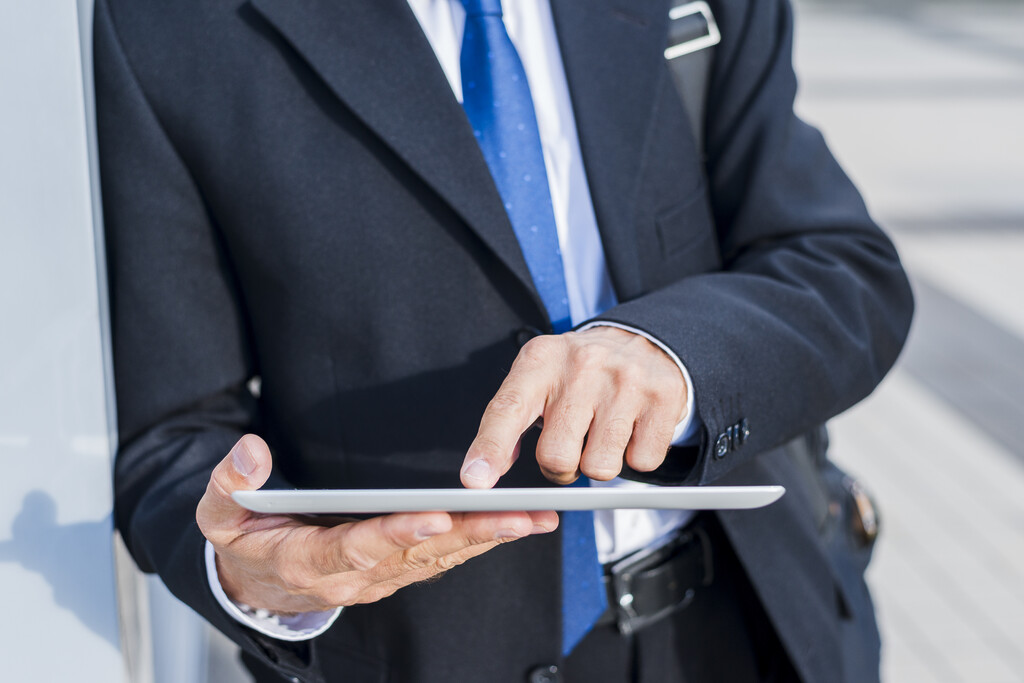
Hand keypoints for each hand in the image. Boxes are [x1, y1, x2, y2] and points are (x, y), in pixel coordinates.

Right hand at [197, 435, 557, 613]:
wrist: (255, 586)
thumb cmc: (244, 542)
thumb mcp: (219, 514)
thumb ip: (231, 483)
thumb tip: (250, 451)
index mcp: (310, 560)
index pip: (360, 546)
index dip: (398, 533)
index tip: (436, 517)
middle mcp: (354, 576)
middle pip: (418, 554)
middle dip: (472, 534)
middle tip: (520, 517)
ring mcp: (378, 578)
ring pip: (440, 560)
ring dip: (488, 540)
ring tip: (534, 519)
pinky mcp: (395, 573)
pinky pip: (441, 561)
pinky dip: (478, 544)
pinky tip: (512, 527)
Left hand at [461, 326, 687, 487]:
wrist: (643, 341)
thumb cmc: (578, 372)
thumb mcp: (537, 378)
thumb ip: (507, 421)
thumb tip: (482, 474)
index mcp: (541, 360)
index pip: (508, 409)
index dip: (490, 449)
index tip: (475, 481)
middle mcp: (583, 366)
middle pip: (556, 457)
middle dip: (559, 468)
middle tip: (570, 445)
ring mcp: (627, 381)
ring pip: (599, 468)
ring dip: (598, 465)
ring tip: (600, 434)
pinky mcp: (663, 398)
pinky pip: (641, 463)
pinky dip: (634, 457)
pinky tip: (631, 429)